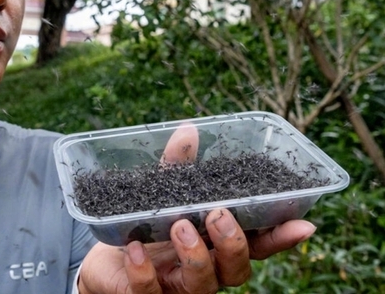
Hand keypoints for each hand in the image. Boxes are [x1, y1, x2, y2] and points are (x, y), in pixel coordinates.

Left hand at [77, 123, 316, 293]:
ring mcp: (176, 286)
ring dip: (196, 256)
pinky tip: (136, 249)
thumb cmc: (146, 230)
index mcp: (216, 245)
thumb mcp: (161, 195)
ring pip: (202, 284)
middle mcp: (205, 270)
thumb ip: (177, 169)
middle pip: (236, 270)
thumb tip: (189, 131)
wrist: (104, 262)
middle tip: (218, 214)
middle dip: (233, 243)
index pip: (257, 246)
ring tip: (180, 226)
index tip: (304, 224)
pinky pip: (149, 291)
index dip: (281, 238)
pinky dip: (144, 271)